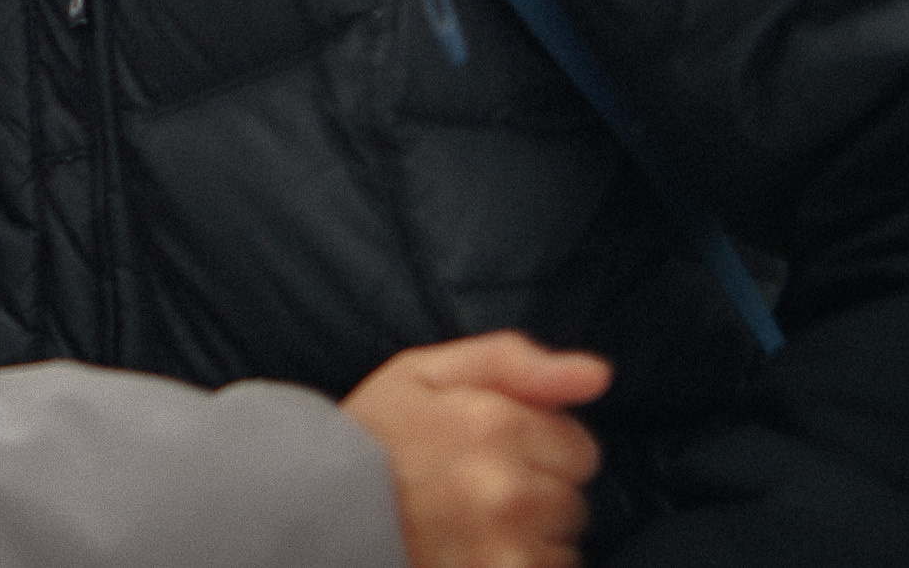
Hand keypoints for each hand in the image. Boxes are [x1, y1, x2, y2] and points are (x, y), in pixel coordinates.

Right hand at [341, 330, 611, 567]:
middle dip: (534, 492)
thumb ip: (515, 362)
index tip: (490, 448)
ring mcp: (503, 553)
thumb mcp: (426, 373)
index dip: (537, 445)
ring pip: (561, 549)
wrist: (309, 511)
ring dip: (526, 541)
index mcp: (494, 425)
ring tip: (467, 527)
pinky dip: (513, 567)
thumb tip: (599, 375)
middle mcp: (507, 492)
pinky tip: (470, 555)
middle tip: (471, 489)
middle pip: (572, 500)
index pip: (579, 446)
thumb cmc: (371, 438)